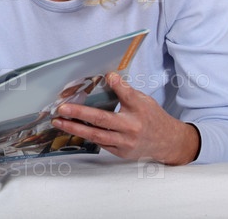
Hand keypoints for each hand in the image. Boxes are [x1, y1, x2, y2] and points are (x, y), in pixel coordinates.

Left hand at [51, 72, 199, 164]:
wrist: (168, 142)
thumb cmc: (153, 118)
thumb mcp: (144, 100)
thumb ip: (126, 91)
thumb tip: (110, 76)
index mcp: (139, 110)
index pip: (127, 95)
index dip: (117, 85)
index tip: (107, 75)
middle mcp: (132, 128)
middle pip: (102, 120)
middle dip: (79, 113)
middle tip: (62, 108)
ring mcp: (126, 143)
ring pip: (97, 135)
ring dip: (75, 128)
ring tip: (59, 122)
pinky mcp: (121, 152)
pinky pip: (100, 143)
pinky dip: (85, 136)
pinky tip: (72, 129)